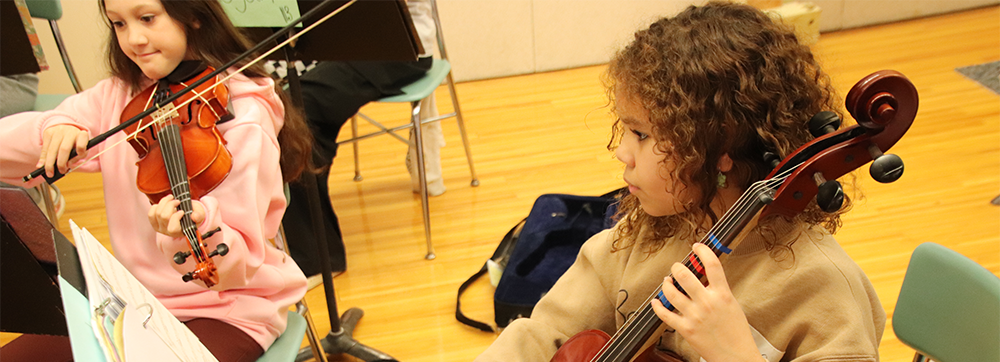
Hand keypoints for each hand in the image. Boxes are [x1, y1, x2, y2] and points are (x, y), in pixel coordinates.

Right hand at [38, 125, 87, 176]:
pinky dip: (43, 159)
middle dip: (61, 163)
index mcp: (81, 135)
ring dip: (50, 163)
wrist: (65, 129)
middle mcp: (69, 131)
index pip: (82, 139)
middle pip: (64, 148)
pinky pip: (44, 148)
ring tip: (50, 173)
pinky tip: (41, 166)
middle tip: (61, 171)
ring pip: (52, 149)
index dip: (81, 147)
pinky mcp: (48, 133)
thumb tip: (66, 166)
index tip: (79, 154)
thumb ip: (76, 157)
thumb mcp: (81, 149)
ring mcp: (58, 131)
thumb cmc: (75, 143)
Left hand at [148, 195, 205, 237]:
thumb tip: (194, 216)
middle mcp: (167, 232)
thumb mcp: (200, 215)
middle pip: (163, 216)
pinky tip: (164, 204)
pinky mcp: (154, 222)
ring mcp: (159, 227)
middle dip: (171, 205)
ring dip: (164, 202)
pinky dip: (157, 206)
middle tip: (177, 201)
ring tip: (172, 198)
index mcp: (179, 232)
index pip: (172, 228)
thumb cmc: (193, 215)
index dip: (176, 217)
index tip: (182, 211)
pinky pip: (151, 213)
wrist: (186, 215)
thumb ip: (198, 216)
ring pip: (157, 213)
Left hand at [651, 243, 760, 361]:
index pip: (712, 264)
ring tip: (667, 282)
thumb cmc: (737, 333)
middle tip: (677, 267)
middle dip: (677, 267)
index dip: (703, 251)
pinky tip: (656, 301)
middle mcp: (707, 302)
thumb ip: (719, 290)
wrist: (736, 356)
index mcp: (722, 294)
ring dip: (666, 284)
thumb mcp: (733, 305)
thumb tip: (705, 276)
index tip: (697, 246)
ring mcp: (694, 315)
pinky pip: (665, 314)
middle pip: (684, 274)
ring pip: (671, 292)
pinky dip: (658, 306)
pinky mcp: (685, 329)